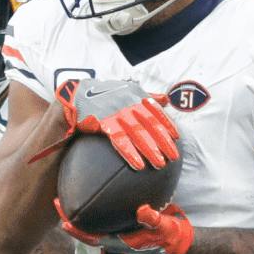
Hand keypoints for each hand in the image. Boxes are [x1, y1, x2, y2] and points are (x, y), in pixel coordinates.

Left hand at [53, 198, 193, 253]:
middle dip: (70, 218)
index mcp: (119, 242)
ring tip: (66, 193)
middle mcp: (113, 236)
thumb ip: (154, 221)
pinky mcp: (122, 221)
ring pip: (92, 221)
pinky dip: (95, 202)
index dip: (76, 232)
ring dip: (79, 211)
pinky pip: (103, 213)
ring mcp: (117, 229)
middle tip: (56, 201)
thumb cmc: (169, 235)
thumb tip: (143, 211)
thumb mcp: (164, 228)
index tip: (63, 222)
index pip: (92, 238)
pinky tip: (92, 184)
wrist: (176, 238)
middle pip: (86, 229)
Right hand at [56, 77, 180, 169]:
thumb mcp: (127, 89)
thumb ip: (147, 95)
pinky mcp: (103, 121)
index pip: (156, 110)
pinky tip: (138, 164)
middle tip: (174, 156)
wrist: (76, 94)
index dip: (167, 124)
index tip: (177, 137)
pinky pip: (119, 139)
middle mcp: (128, 103)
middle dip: (163, 141)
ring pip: (138, 133)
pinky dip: (130, 152)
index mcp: (136, 95)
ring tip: (159, 163)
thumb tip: (167, 99)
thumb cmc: (105, 93)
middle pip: (150, 124)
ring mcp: (117, 112)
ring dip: (150, 149)